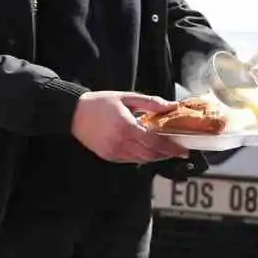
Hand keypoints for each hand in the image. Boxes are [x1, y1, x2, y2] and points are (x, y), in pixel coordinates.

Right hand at [71, 92, 188, 163]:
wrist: (74, 113)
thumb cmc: (101, 103)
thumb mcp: (127, 97)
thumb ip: (150, 102)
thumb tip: (171, 105)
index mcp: (126, 127)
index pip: (154, 142)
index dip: (171, 148)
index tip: (183, 149)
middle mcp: (120, 143)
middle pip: (150, 154)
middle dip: (167, 154)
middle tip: (179, 151)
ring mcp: (113, 152)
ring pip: (141, 160)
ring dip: (156, 157)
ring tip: (166, 151)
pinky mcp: (107, 156)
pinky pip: (130, 160)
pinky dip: (142, 157)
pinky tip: (148, 150)